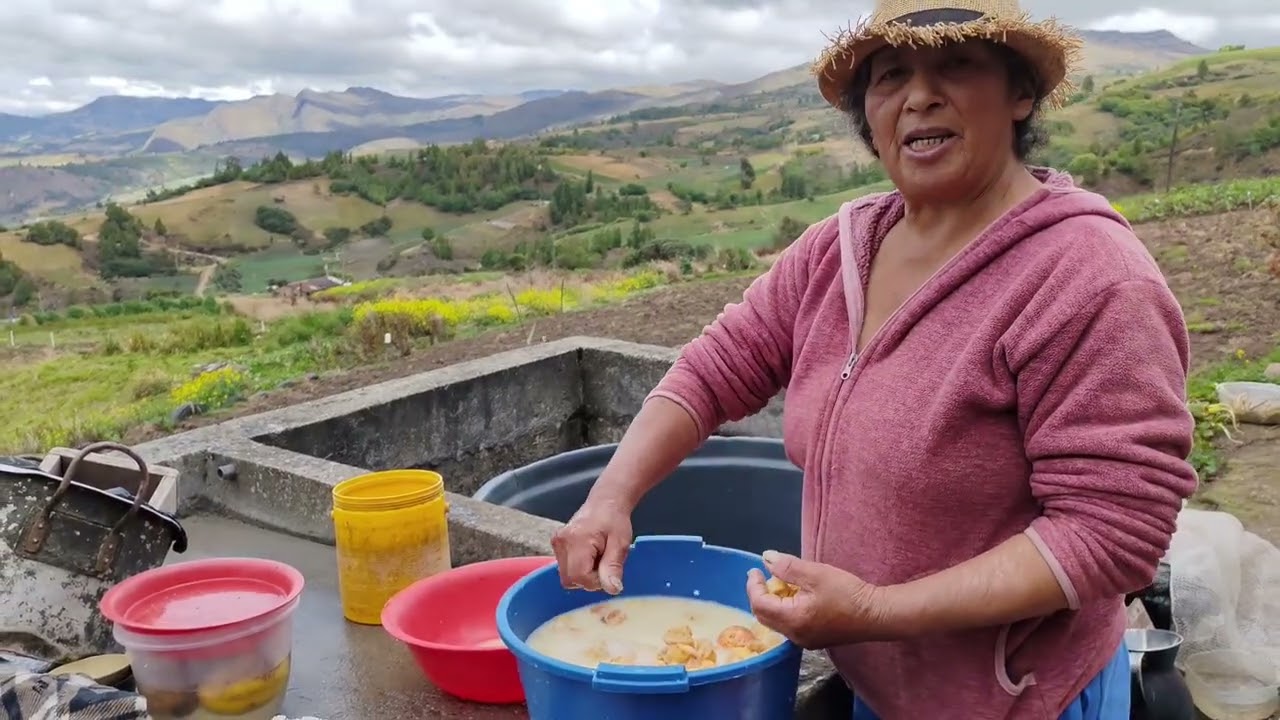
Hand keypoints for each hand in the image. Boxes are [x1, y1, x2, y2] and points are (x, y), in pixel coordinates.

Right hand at [550, 497, 632, 594]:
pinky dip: (578, 568)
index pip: (579, 577)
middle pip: (570, 579)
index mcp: (577, 540)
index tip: (607, 569)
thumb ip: (613, 567)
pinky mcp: (557, 545)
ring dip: (583, 574)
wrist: (605, 503)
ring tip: (597, 557)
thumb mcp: (620, 544)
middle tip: (603, 562)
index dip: (595, 581)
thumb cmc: (614, 520)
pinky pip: (566, 568)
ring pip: (567, 576)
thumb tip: (612, 589)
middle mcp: (561, 542)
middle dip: (589, 579)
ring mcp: (557, 543)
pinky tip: (589, 556)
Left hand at [746, 550, 892, 649]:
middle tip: (763, 576)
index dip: (753, 586)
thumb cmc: (847, 593)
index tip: (755, 570)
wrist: (876, 615)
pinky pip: (789, 625)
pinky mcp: (814, 639)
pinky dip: (785, 609)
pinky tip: (795, 596)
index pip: (759, 604)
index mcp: (792, 620)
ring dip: (773, 602)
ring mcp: (804, 640)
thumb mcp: (816, 574)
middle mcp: (794, 635)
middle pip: (764, 616)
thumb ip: (788, 566)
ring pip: (776, 622)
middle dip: (760, 595)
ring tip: (780, 583)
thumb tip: (766, 558)